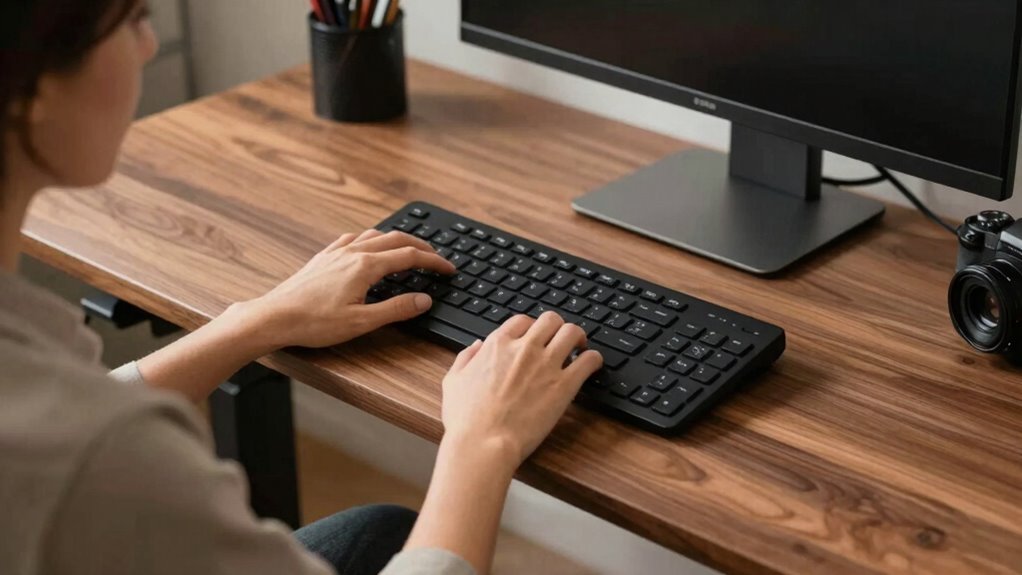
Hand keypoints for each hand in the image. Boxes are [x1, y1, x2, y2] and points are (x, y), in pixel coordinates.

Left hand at [249, 229, 455, 348]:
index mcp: (366, 267)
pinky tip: (368, 246)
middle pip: (396, 239)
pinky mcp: (323, 258)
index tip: (449, 268)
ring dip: (397, 239)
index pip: (410, 256)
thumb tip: (423, 300)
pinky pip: (353, 238)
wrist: (275, 317)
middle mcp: (353, 253)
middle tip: (437, 257)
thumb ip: (396, 309)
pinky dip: (371, 239)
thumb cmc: (313, 322)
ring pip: (375, 235)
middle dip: (421, 246)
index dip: (434, 262)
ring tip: (408, 249)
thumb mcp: (361, 322)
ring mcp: (336, 252)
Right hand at [440, 312, 603, 472]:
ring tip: (580, 347)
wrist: (482, 444)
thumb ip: (465, 358)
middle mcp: (524, 348)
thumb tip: (476, 346)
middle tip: (561, 339)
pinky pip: (588, 360)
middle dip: (557, 327)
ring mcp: (546, 365)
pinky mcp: (564, 386)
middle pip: (551, 320)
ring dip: (578, 337)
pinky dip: (594, 359)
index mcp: (497, 345)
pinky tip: (592, 365)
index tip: (536, 338)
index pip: (522, 320)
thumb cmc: (466, 420)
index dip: (531, 327)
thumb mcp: (453, 382)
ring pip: (572, 332)